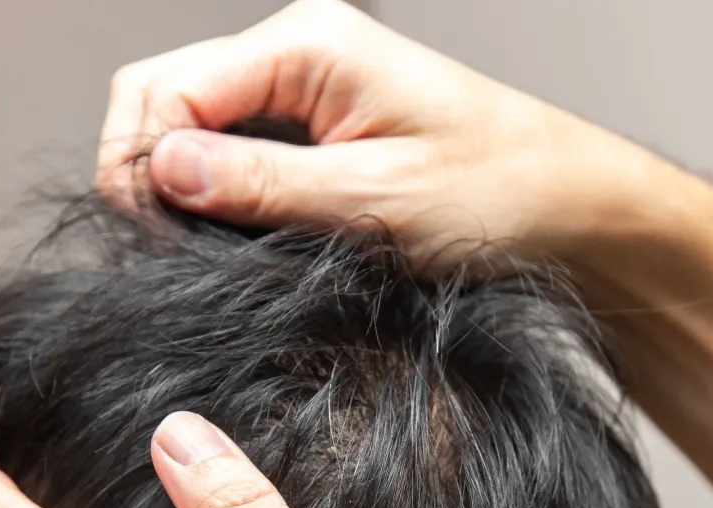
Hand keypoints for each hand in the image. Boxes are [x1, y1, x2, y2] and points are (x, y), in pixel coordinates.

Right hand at [96, 0, 712, 272]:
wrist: (572, 208)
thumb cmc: (500, 193)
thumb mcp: (375, 201)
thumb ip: (263, 188)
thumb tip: (159, 171)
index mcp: (308, 46)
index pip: (165, 89)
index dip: (140, 168)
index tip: (158, 243)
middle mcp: (296, 52)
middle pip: (162, 98)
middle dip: (148, 175)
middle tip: (172, 256)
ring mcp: (303, 89)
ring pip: (191, 129)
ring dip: (185, 192)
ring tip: (211, 256)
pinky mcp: (313, 130)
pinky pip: (234, 154)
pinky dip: (223, 200)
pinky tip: (244, 244)